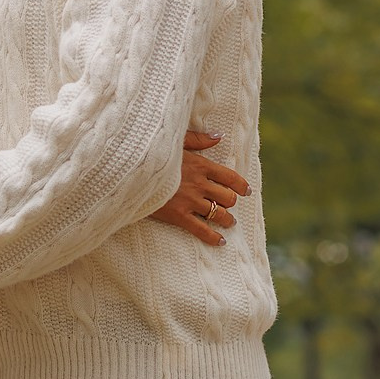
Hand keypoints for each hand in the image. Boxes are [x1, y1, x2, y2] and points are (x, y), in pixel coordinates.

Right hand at [150, 130, 250, 247]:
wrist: (132, 171)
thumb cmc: (154, 154)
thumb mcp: (176, 141)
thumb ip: (199, 139)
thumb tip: (219, 136)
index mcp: (201, 165)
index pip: (230, 177)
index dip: (241, 186)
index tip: (247, 191)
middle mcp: (199, 184)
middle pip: (227, 198)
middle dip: (231, 203)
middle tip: (229, 206)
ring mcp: (190, 201)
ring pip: (219, 214)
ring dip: (227, 220)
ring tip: (228, 222)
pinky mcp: (179, 215)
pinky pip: (202, 230)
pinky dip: (213, 237)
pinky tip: (220, 242)